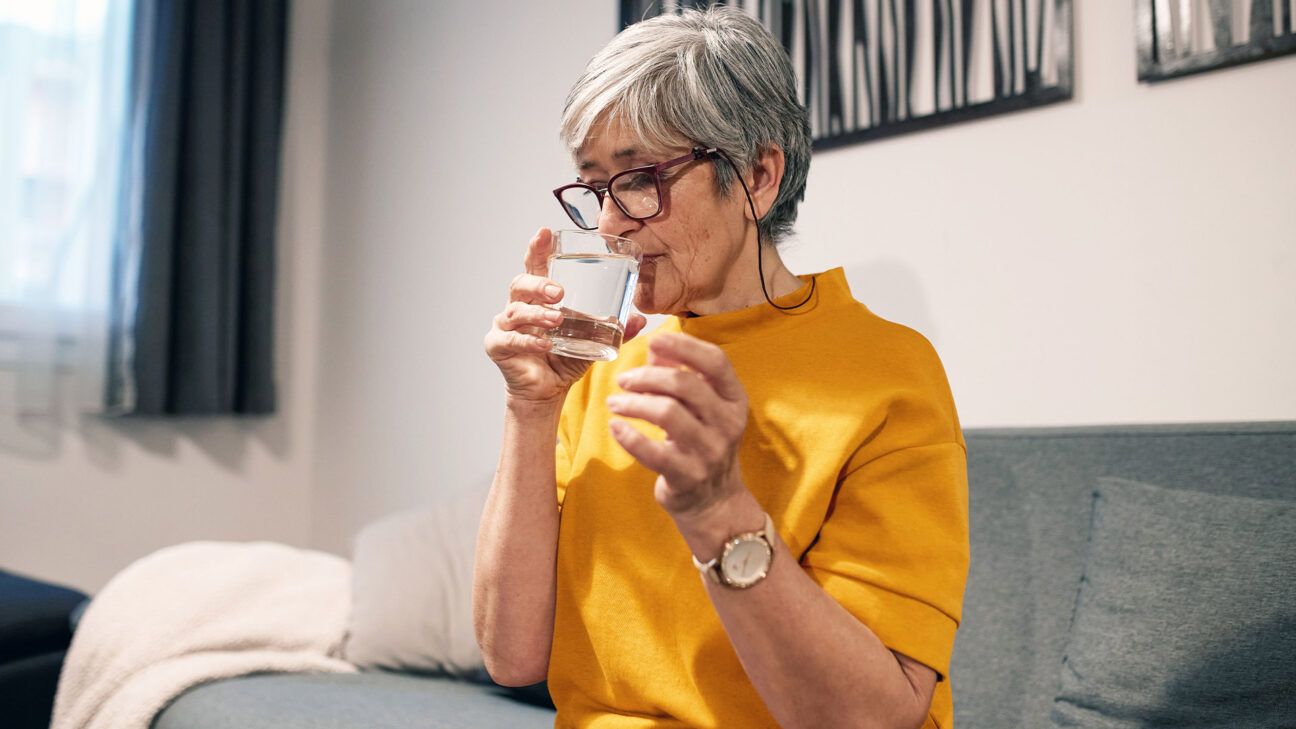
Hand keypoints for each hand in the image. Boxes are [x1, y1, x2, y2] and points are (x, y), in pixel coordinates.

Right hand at [485, 228, 647, 405]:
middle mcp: (518, 306)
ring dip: (537, 314)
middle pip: (519, 283)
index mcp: (538, 297)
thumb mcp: (592, 340)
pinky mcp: (497, 347)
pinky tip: (545, 345)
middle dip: (538, 284)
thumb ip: (614, 329)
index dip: (537, 248)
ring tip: (557, 319)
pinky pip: (510, 340)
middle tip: (558, 291)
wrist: (547, 391)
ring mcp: (504, 326)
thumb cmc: (564, 358)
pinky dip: (528, 341)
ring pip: (515, 311)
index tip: (545, 232)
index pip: (535, 266)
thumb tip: (639, 318)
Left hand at [605, 332, 748, 518]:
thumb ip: (680, 375)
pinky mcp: (687, 476)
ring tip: (615, 403)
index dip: (684, 346)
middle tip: (623, 380)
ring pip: (667, 413)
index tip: (653, 339)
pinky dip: (629, 437)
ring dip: (634, 403)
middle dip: (647, 377)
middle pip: (685, 385)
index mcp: (734, 399)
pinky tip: (615, 427)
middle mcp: (727, 423)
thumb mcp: (702, 408)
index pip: (716, 361)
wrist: (714, 501)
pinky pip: (653, 452)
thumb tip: (655, 348)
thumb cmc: (702, 442)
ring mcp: (709, 451)